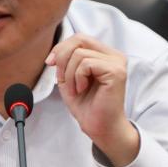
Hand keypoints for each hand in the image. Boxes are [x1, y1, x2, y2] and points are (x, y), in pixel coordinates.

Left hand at [45, 34, 138, 166]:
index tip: (50, 64)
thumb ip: (65, 60)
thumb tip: (55, 53)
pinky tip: (82, 90)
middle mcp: (114, 56)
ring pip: (80, 54)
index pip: (79, 38)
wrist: (99, 127)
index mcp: (105, 54)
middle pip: (79, 40)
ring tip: (75, 89)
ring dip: (69, 74)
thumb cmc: (87, 105)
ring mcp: (117, 63)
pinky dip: (77, 78)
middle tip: (62, 79)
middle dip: (62, 58)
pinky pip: (86, 64)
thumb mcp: (69, 78)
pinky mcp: (116, 72)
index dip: (61, 48)